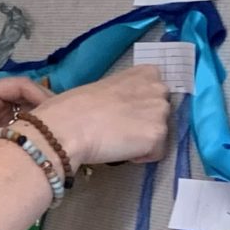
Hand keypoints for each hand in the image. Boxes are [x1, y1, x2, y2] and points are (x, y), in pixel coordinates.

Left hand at [0, 79, 53, 196]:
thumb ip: (19, 138)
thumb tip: (50, 142)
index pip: (22, 85)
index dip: (43, 98)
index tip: (60, 116)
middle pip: (24, 95)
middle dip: (43, 111)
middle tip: (62, 129)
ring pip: (21, 109)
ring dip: (36, 121)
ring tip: (54, 137)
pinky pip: (14, 120)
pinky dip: (26, 129)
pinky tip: (39, 143)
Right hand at [37, 66, 170, 169]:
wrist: (68, 127)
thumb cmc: (74, 107)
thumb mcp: (105, 87)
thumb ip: (124, 93)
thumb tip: (123, 109)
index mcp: (146, 73)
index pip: (155, 93)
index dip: (138, 107)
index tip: (122, 113)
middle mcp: (159, 89)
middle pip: (161, 113)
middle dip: (144, 123)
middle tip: (119, 129)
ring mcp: (161, 112)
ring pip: (159, 133)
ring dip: (142, 140)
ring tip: (117, 140)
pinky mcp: (158, 135)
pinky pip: (157, 153)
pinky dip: (141, 156)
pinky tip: (120, 150)